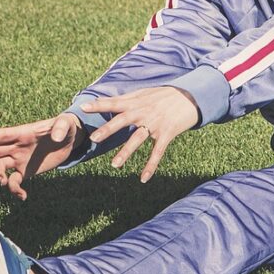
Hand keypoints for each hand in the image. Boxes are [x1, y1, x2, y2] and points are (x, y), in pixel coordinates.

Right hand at [0, 114, 81, 199]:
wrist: (69, 140)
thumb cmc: (65, 127)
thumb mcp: (65, 124)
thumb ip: (60, 128)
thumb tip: (56, 137)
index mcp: (23, 133)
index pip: (3, 135)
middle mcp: (16, 146)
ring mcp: (19, 159)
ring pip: (1, 167)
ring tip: (4, 182)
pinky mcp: (25, 171)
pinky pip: (14, 181)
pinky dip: (15, 189)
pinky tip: (22, 196)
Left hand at [82, 86, 199, 182]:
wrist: (190, 98)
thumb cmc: (164, 96)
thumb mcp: (144, 94)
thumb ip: (126, 99)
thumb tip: (105, 101)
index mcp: (136, 102)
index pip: (114, 102)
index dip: (99, 105)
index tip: (83, 107)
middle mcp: (144, 112)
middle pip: (123, 121)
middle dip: (108, 130)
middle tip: (94, 139)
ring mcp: (155, 124)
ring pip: (137, 139)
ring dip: (126, 152)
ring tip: (114, 165)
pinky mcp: (167, 134)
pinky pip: (157, 152)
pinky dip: (150, 166)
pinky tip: (143, 179)